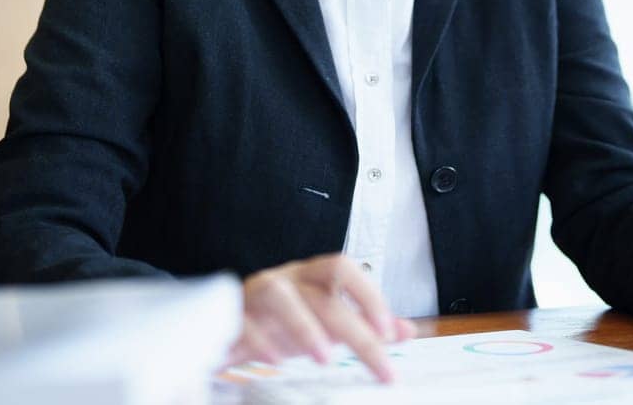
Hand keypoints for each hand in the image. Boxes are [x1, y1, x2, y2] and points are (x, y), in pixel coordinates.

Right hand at [225, 253, 415, 382]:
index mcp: (309, 277)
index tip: (389, 331)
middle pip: (322, 294)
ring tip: (324, 357)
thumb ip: (363, 323)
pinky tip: (276, 361)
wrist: (226, 329)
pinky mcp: (229, 316)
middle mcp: (284, 279)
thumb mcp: (326, 323)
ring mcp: (254, 295)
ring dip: (304, 326)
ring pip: (279, 295)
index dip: (367, 295)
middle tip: (379, 364)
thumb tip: (406, 329)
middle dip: (355, 330)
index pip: (342, 268)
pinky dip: (261, 340)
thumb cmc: (279, 323)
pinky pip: (243, 321)